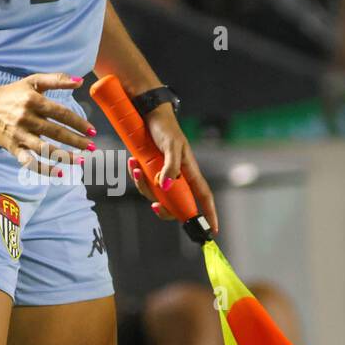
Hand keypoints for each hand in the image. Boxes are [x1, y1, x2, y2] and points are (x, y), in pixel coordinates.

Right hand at [0, 72, 95, 173]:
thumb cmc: (13, 93)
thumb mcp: (33, 81)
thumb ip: (57, 80)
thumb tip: (80, 81)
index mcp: (33, 100)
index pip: (61, 114)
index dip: (78, 123)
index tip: (92, 131)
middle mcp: (26, 118)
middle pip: (56, 132)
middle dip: (76, 141)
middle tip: (92, 148)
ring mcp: (19, 134)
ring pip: (45, 148)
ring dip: (65, 156)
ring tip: (81, 161)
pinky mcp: (13, 147)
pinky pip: (29, 161)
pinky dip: (43, 169)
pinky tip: (59, 173)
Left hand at [126, 105, 218, 232]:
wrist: (147, 112)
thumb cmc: (165, 127)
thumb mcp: (170, 146)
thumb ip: (170, 167)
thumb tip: (166, 188)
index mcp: (190, 171)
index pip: (203, 196)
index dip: (209, 213)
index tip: (212, 231)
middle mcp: (179, 176)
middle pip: (176, 203)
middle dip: (164, 208)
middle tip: (155, 206)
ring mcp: (164, 174)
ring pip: (155, 194)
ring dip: (143, 186)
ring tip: (135, 168)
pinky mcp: (151, 169)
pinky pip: (143, 182)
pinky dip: (136, 176)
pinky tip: (132, 163)